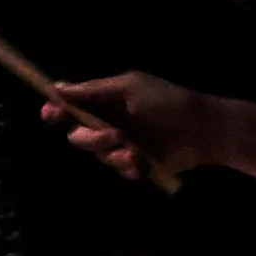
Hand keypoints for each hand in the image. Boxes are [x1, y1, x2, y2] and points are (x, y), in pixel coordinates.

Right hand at [40, 68, 213, 192]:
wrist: (204, 130)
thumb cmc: (168, 102)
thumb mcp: (130, 89)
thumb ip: (93, 90)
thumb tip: (57, 87)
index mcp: (107, 100)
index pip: (72, 106)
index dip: (58, 111)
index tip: (51, 114)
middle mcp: (111, 121)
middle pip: (78, 134)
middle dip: (89, 137)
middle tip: (112, 136)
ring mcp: (123, 143)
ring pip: (98, 153)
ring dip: (113, 152)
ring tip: (134, 151)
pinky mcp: (136, 162)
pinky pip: (119, 168)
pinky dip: (128, 165)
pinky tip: (141, 161)